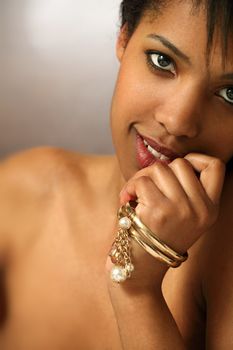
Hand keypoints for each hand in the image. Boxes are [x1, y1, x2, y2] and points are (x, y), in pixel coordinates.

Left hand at [112, 153, 225, 284]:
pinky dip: (129, 188)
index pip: (215, 166)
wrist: (140, 273)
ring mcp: (182, 210)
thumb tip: (167, 161)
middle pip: (180, 164)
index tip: (174, 172)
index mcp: (210, 209)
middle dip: (157, 171)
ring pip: (160, 169)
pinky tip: (127, 202)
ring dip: (141, 178)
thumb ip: (184, 190)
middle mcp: (201, 209)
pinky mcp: (159, 212)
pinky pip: (142, 181)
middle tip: (145, 187)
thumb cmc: (155, 239)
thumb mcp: (183, 217)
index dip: (194, 160)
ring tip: (134, 195)